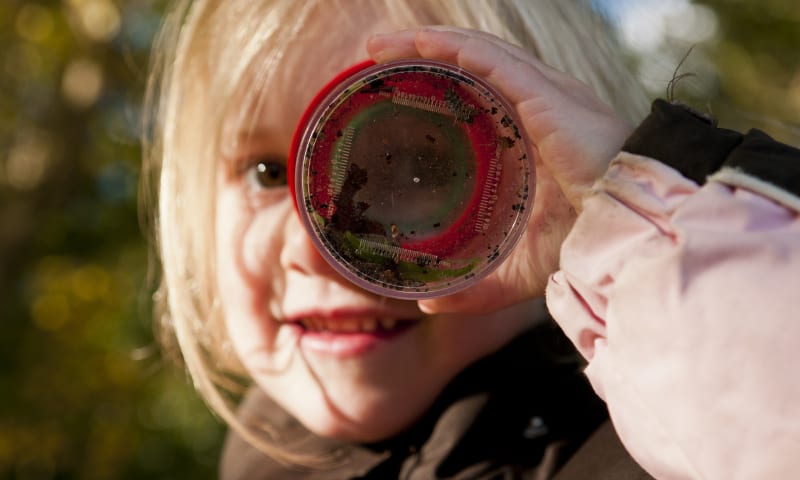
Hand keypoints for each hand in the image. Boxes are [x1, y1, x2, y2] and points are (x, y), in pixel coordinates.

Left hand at [367, 26, 632, 313]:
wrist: (627, 233)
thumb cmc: (585, 246)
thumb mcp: (518, 268)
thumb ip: (476, 288)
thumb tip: (428, 303)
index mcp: (531, 137)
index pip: (477, 96)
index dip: (438, 86)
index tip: (394, 92)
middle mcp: (536, 107)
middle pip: (469, 66)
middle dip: (420, 56)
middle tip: (375, 59)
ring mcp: (542, 96)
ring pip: (475, 54)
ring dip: (425, 43)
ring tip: (380, 46)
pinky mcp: (545, 94)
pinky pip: (491, 59)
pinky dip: (452, 47)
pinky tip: (417, 42)